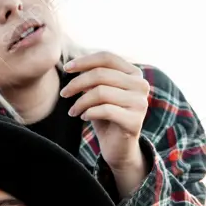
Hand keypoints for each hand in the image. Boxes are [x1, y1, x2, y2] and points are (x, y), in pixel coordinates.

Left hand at [60, 52, 149, 195]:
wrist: (118, 148)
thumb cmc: (106, 117)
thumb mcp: (98, 93)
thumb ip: (92, 78)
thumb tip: (74, 65)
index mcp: (134, 74)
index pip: (107, 58)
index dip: (84, 61)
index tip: (66, 68)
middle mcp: (141, 85)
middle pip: (101, 74)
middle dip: (77, 83)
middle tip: (64, 94)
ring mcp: (140, 103)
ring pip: (100, 92)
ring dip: (80, 102)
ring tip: (73, 110)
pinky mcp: (134, 120)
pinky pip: (104, 110)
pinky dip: (88, 112)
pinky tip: (83, 117)